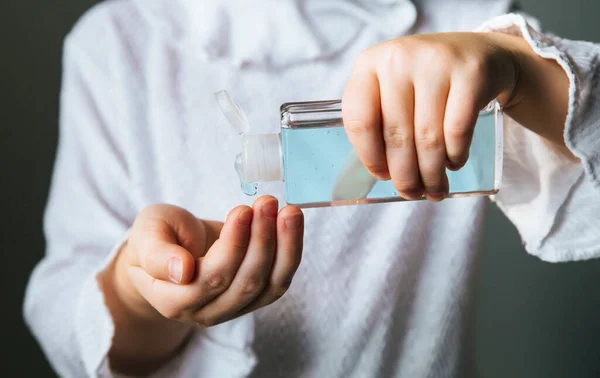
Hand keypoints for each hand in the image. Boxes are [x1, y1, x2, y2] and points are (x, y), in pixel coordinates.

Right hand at [117, 196, 303, 325]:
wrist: (172, 249)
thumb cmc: (157, 238)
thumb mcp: (145, 235)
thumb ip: (156, 254)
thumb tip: (182, 271)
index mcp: (173, 300)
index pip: (211, 278)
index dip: (232, 246)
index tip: (242, 210)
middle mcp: (205, 312)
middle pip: (244, 283)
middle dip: (261, 239)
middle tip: (267, 202)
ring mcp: (233, 309)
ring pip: (268, 286)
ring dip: (284, 247)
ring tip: (288, 212)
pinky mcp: (254, 298)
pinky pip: (279, 281)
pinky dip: (290, 252)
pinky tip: (291, 224)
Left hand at [342, 32, 522, 200]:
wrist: (479, 53)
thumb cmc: (425, 81)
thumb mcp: (393, 88)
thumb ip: (379, 119)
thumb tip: (381, 175)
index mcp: (370, 64)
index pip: (360, 120)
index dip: (369, 156)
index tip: (382, 176)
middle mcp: (400, 58)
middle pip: (396, 134)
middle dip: (405, 175)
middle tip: (412, 193)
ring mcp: (436, 62)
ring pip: (428, 138)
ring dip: (431, 174)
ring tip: (434, 190)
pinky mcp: (471, 73)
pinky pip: (458, 131)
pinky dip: (455, 155)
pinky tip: (454, 163)